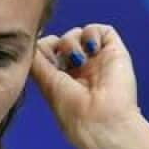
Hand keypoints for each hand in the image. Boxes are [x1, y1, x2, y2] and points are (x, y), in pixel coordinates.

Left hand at [30, 23, 140, 146]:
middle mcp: (80, 69)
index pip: (49, 54)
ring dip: (71, 41)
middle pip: (62, 42)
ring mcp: (97, 60)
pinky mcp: (114, 52)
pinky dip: (91, 33)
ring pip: (78, 34)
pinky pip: (102, 30)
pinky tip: (91, 49)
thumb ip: (36, 60)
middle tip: (60, 60)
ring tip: (77, 60)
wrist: (101, 119)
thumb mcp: (46, 84)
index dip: (43, 49)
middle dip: (57, 45)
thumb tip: (33, 40)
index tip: (42, 58)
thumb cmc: (72, 110)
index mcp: (62, 80)